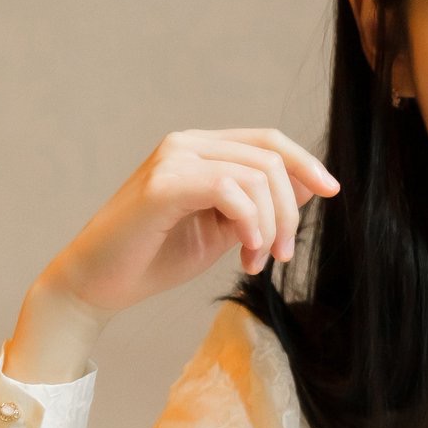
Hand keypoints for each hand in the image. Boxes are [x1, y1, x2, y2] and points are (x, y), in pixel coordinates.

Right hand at [5, 129, 337, 381]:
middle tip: (281, 256)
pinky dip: (250, 224)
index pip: (268, 141)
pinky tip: (244, 254)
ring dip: (270, 226)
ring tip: (256, 261)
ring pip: (256, 176)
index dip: (305, 163)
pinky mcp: (162, 184)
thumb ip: (259, 206)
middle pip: (269, 159)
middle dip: (289, 212)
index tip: (332, 192)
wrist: (95, 286)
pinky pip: (230, 189)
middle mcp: (186, 143)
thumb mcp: (222, 230)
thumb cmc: (153, 257)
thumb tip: (308, 185)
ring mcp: (172, 158)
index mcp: (200, 149)